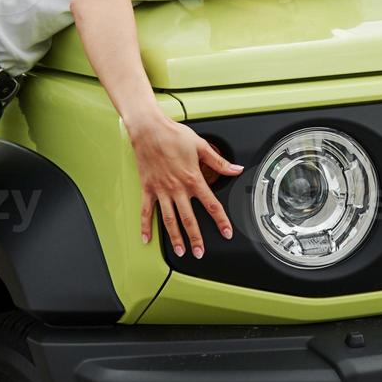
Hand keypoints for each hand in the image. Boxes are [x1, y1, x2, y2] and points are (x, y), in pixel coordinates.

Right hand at [127, 112, 243, 257]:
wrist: (149, 129)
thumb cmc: (174, 135)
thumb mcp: (201, 146)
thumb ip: (219, 162)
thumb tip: (236, 169)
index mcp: (193, 178)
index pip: (211, 204)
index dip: (221, 220)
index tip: (226, 232)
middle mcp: (177, 188)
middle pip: (189, 218)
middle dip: (195, 238)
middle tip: (200, 252)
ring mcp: (161, 190)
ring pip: (169, 219)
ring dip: (175, 237)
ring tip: (180, 250)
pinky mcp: (148, 188)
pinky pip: (146, 211)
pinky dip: (146, 225)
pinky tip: (147, 238)